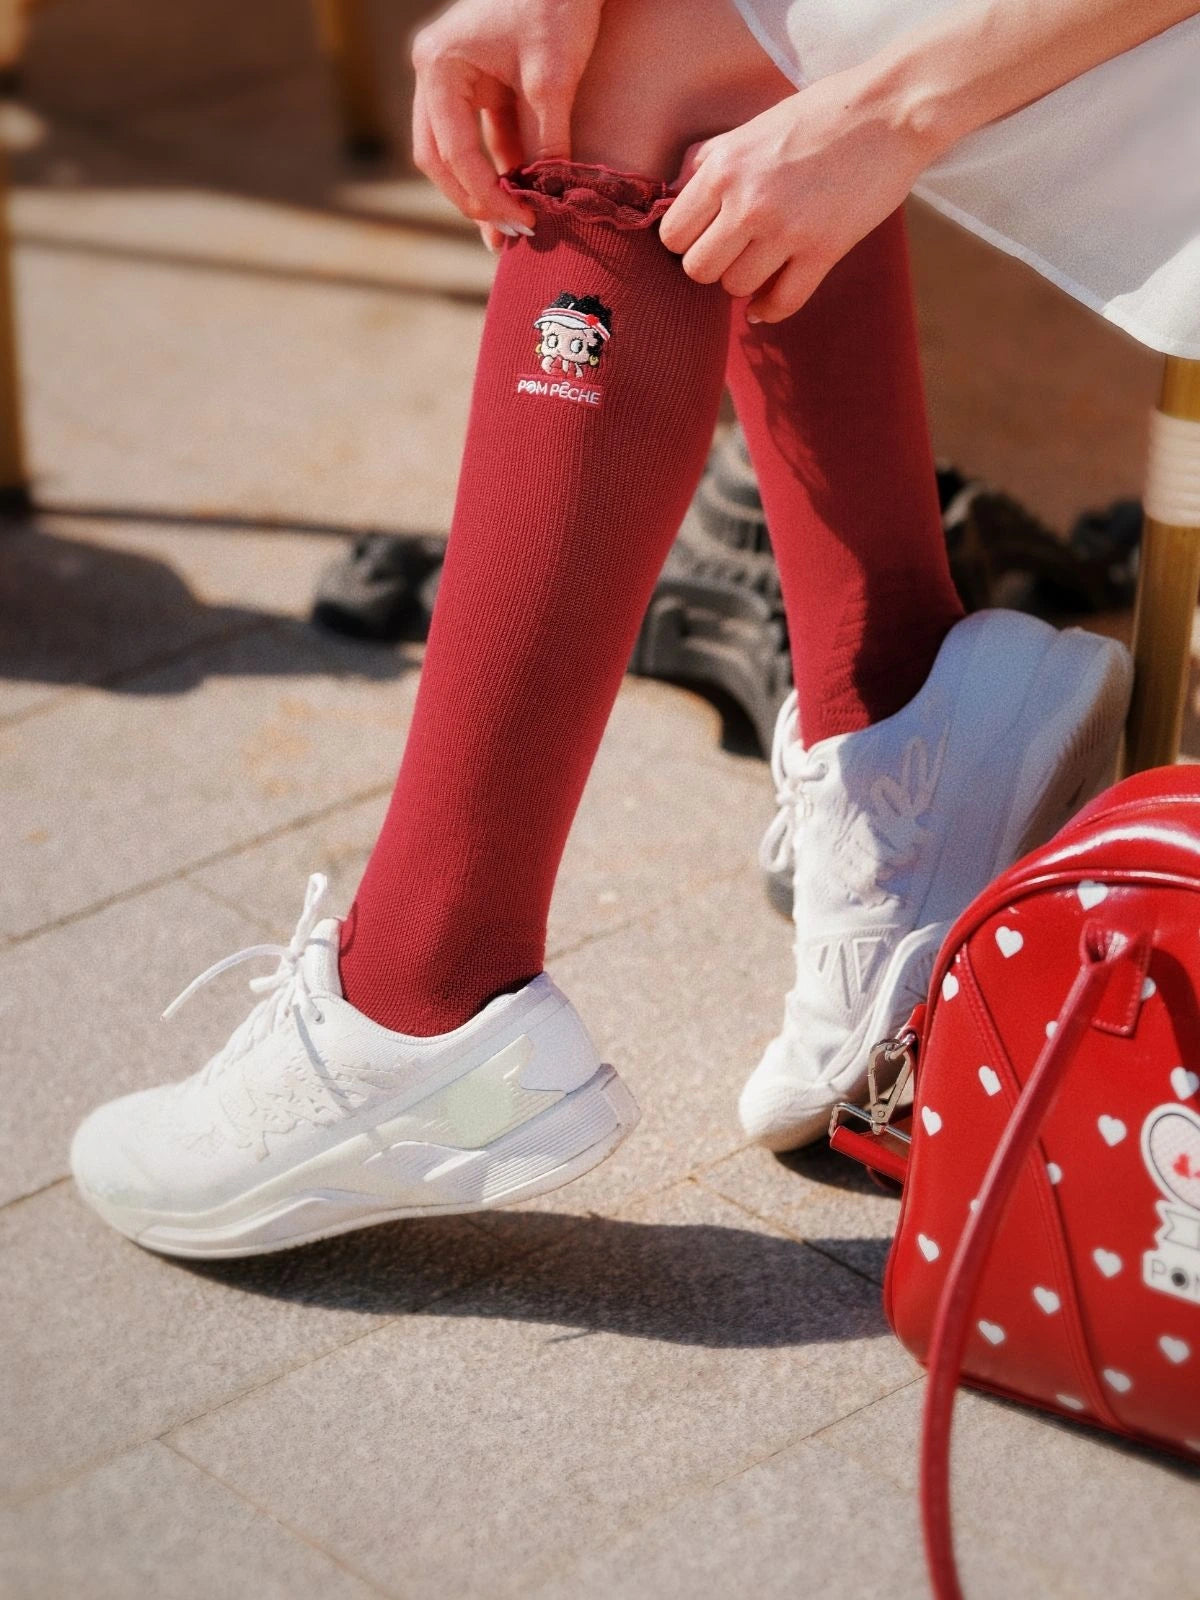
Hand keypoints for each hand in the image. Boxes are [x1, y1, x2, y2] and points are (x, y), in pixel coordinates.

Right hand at [411, 0, 604, 251]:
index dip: (486, 196)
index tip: (522, 224)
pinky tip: (522, 198)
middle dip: (472, 201)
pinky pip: (482, 138)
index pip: (454, 152)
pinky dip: (500, 168)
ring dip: (483, 190)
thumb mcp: (553, 77)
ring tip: (512, 230)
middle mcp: (435, 75)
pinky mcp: (480, 84)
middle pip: (440, 158)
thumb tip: (549, 200)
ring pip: (455, 152)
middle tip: (506, 238)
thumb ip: (547, 141)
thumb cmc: (555, 2)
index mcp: (439, 68)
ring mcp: (454, 79)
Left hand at [659, 69, 938, 321]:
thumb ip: (710, 159)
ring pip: (736, 288)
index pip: (673, 233)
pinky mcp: (823, 250)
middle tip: (730, 253)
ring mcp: (787, 229)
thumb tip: (672, 193)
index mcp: (725, 166)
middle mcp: (749, 201)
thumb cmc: (821, 114)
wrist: (891, 112)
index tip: (704, 236)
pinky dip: (769, 310)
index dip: (685, 240)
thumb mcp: (753, 126)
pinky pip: (782, 302)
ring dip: (744, 281)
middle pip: (698, 269)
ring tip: (759, 261)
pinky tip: (766, 304)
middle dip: (711, 266)